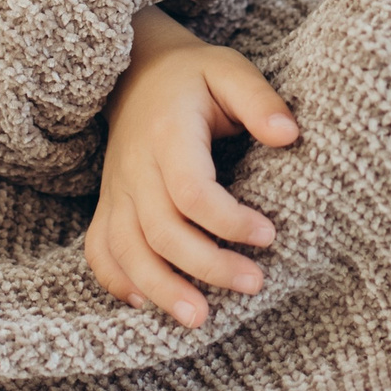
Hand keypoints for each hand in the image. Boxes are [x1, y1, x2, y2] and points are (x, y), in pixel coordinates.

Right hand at [84, 8, 298, 328]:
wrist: (138, 73)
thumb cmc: (195, 77)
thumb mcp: (230, 71)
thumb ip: (260, 100)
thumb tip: (289, 135)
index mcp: (167, 134)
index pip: (191, 192)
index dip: (229, 222)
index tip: (269, 234)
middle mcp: (134, 167)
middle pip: (161, 231)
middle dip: (207, 267)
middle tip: (254, 283)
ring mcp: (116, 189)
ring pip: (127, 250)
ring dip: (161, 289)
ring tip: (200, 318)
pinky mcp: (109, 204)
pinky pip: (100, 250)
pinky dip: (117, 280)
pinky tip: (146, 302)